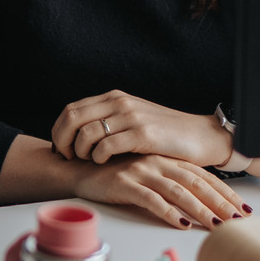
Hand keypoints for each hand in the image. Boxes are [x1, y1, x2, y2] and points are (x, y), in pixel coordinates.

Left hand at [51, 90, 232, 166]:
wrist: (200, 136)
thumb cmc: (165, 134)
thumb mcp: (132, 119)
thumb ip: (109, 120)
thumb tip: (77, 135)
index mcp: (113, 97)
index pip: (71, 109)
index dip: (59, 130)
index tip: (60, 149)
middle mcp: (119, 102)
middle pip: (72, 118)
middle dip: (62, 140)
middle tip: (67, 157)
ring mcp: (131, 117)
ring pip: (86, 132)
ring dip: (80, 151)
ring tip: (86, 161)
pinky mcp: (143, 134)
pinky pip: (107, 145)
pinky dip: (97, 156)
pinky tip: (102, 163)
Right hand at [73, 154, 249, 229]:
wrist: (81, 167)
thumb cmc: (116, 172)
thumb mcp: (148, 172)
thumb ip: (170, 180)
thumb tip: (200, 201)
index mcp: (166, 158)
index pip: (203, 176)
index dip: (225, 192)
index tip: (243, 208)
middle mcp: (157, 161)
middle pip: (196, 183)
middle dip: (220, 203)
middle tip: (238, 220)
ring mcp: (141, 171)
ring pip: (178, 192)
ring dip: (200, 210)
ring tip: (216, 226)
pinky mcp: (124, 183)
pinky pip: (150, 199)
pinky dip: (167, 212)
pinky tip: (181, 223)